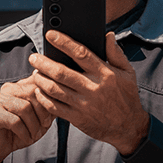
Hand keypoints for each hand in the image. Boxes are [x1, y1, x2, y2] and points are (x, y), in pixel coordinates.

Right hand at [0, 74, 54, 162]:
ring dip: (33, 125)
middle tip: (44, 126)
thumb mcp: (39, 119)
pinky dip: (24, 132)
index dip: (49, 98)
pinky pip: (15, 121)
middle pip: (33, 93)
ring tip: (34, 135)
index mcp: (19, 86)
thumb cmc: (19, 131)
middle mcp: (8, 89)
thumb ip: (49, 106)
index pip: (39, 82)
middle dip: (42, 112)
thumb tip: (63, 96)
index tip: (51, 115)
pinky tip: (26, 138)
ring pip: (24, 108)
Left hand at [29, 31, 148, 154]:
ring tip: (35, 73)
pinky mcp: (77, 118)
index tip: (51, 35)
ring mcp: (84, 104)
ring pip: (54, 89)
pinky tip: (39, 91)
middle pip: (61, 72)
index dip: (64, 42)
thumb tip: (108, 35)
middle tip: (34, 57)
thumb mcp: (128, 72)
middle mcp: (93, 88)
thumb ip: (116, 53)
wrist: (129, 127)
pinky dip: (43, 98)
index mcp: (105, 74)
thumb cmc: (127, 96)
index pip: (81, 53)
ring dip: (40, 79)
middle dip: (43, 63)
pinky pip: (54, 107)